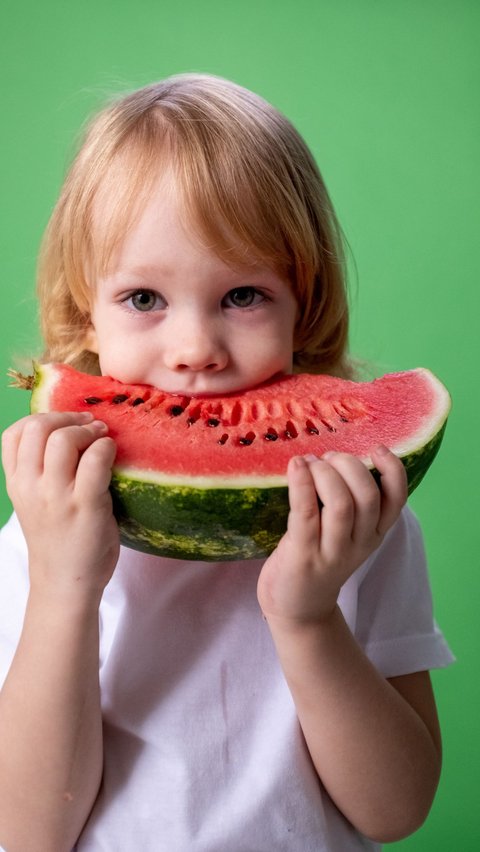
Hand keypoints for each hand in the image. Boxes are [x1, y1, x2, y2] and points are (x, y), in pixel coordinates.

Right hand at [2, 411, 118, 602]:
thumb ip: (41, 470)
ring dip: (88, 431)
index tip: (66, 422)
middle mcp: (31, 487)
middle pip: (38, 428)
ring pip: (64, 439)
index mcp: (17, 484)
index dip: (42, 417)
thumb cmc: (58, 538)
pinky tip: (112, 455)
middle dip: (68, 417)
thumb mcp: (35, 501)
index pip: (14, 433)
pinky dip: (106, 448)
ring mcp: (56, 497)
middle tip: (90, 425)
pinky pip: (95, 460)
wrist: (66, 583)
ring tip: (102, 438)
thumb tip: (70, 428)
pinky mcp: (85, 506)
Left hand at [257, 446, 407, 625]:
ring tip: (309, 463)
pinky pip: (306, 513)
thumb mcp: (346, 533)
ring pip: (340, 504)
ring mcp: (332, 552)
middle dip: (348, 465)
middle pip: (367, 496)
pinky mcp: (303, 556)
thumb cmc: (319, 557)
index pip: (397, 499)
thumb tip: (337, 455)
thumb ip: (350, 502)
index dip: (392, 470)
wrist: (297, 607)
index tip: (376, 449)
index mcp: (375, 533)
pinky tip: (295, 466)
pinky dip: (301, 484)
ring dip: (324, 473)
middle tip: (327, 458)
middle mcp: (359, 543)